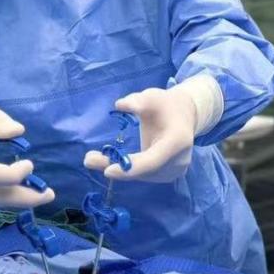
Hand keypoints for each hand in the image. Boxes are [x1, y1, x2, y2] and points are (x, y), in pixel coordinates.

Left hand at [83, 87, 197, 182]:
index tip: (107, 171)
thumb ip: (137, 101)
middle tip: (88, 159)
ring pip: (142, 176)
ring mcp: (174, 171)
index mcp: (177, 141)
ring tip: (93, 158)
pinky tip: (111, 161)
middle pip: (144, 171)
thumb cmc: (166, 104)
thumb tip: (119, 105)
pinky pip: (145, 175)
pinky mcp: (168, 175)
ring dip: (119, 168)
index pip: (152, 160)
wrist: (186, 115)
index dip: (131, 168)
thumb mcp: (152, 97)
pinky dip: (128, 169)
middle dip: (116, 167)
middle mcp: (178, 161)